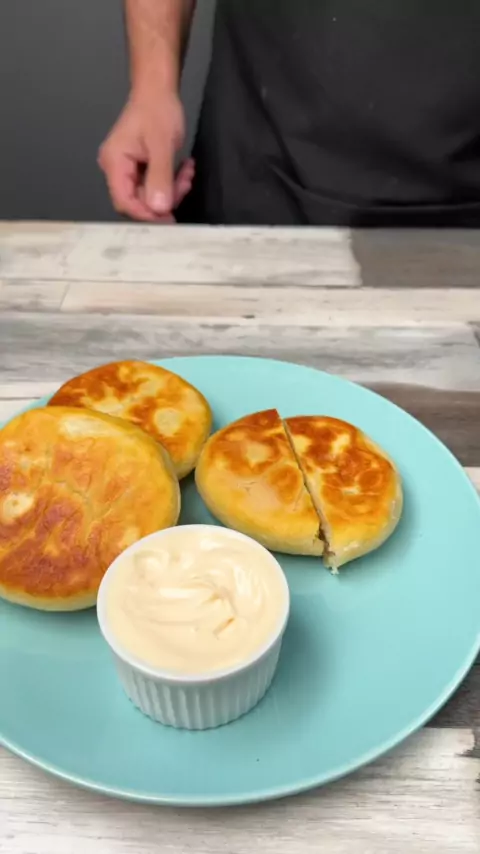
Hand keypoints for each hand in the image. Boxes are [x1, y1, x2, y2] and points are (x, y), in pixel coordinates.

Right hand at [98, 92, 193, 221]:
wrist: (158, 91)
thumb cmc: (157, 110)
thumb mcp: (162, 144)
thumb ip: (160, 177)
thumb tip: (159, 208)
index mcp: (114, 163)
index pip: (124, 201)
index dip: (146, 213)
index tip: (169, 217)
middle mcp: (116, 169)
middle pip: (137, 201)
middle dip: (163, 199)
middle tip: (184, 185)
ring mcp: (128, 170)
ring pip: (149, 196)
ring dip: (172, 189)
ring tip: (187, 172)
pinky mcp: (140, 169)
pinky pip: (155, 186)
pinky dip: (171, 182)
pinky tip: (184, 169)